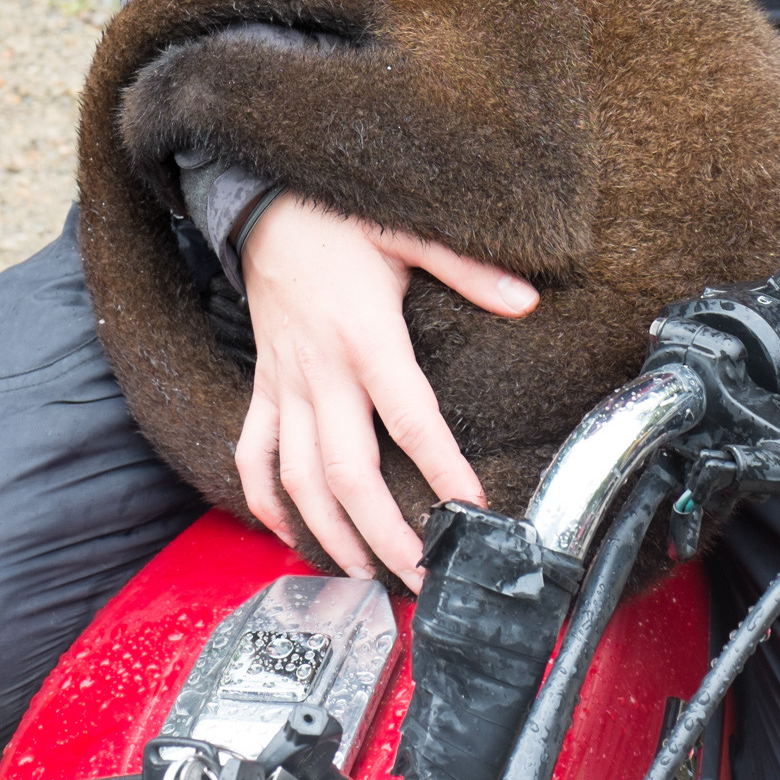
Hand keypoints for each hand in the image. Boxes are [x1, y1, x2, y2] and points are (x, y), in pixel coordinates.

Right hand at [236, 196, 538, 590]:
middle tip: (418, 575)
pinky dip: (264, 499)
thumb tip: (526, 298)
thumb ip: (469, 269)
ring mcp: (286, 384)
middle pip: (350, 472)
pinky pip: (254, 452)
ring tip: (363, 572)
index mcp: (367, 337)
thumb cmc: (339, 219)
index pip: (411, 419)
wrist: (262, 204)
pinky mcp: (264, 386)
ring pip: (299, 477)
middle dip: (384, 533)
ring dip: (328, 533)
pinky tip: (288, 533)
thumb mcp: (408, 233)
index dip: (443, 468)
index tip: (471, 508)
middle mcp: (322, 372)